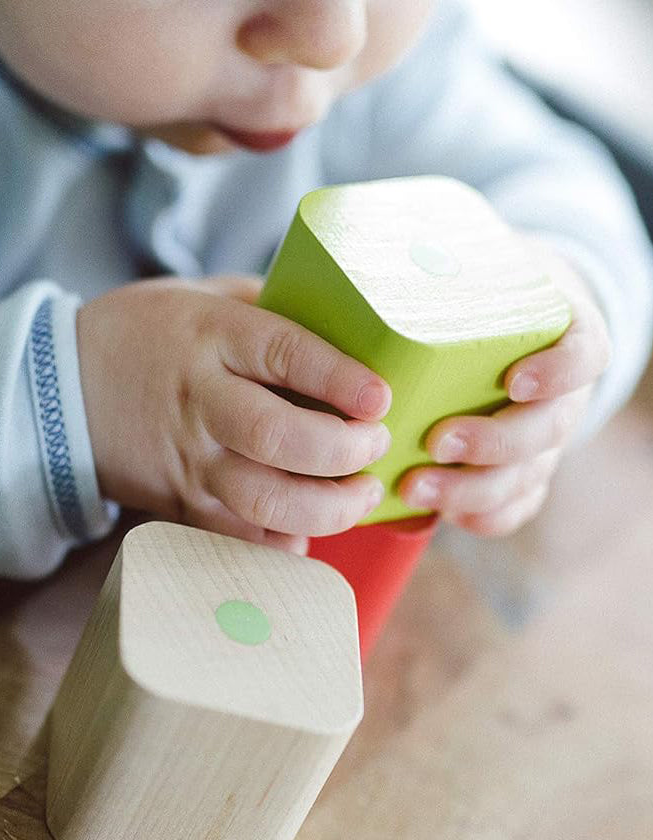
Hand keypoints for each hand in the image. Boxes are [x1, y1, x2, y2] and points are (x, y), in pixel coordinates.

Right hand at [77, 274, 390, 553]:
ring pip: (261, 499)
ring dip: (325, 509)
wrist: (58, 389)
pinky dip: (279, 543)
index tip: (380, 397)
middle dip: (342, 451)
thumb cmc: (144, 334)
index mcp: (209, 338)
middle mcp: (199, 401)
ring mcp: (188, 459)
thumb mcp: (201, 296)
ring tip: (359, 495)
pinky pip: (235, 536)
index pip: (283, 355)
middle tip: (374, 447)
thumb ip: (267, 308)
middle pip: (276, 437)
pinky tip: (308, 532)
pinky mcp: (179, 502)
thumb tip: (345, 324)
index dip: (339, 378)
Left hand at [399, 240, 611, 535]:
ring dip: (474, 490)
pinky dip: (484, 517)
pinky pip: (515, 506)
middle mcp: (561, 392)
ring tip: (415, 488)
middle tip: (438, 441)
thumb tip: (350, 228)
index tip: (515, 379)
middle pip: (549, 429)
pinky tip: (443, 517)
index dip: (560, 372)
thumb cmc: (481, 290)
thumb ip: (436, 252)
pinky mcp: (521, 470)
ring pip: (528, 476)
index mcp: (563, 333)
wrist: (510, 317)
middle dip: (494, 443)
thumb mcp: (478, 259)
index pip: (585, 354)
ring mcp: (543, 437)